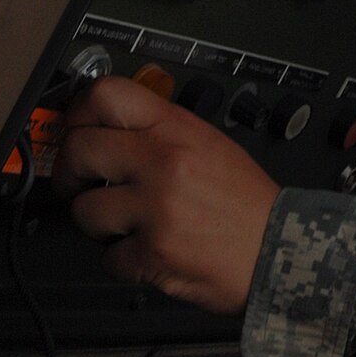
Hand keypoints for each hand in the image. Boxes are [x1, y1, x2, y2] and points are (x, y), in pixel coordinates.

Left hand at [52, 77, 279, 313]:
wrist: (284, 249)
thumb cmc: (249, 204)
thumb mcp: (212, 146)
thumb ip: (162, 133)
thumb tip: (110, 130)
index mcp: (179, 130)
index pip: (106, 95)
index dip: (78, 112)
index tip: (76, 129)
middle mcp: (165, 162)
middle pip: (79, 150)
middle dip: (70, 172)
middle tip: (80, 184)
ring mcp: (157, 208)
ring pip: (84, 210)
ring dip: (98, 224)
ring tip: (125, 225)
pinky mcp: (153, 252)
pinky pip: (108, 257)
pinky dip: (124, 261)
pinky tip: (148, 252)